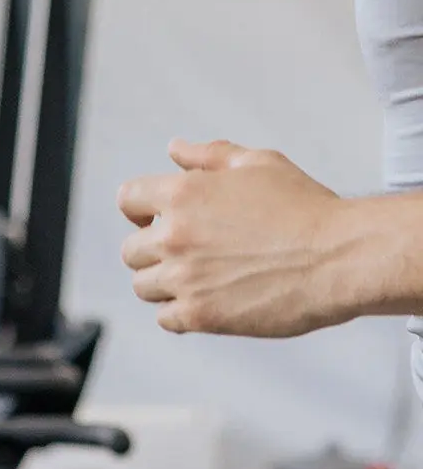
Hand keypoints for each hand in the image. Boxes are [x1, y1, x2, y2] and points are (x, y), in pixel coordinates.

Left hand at [117, 140, 349, 336]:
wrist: (341, 257)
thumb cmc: (306, 208)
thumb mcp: (258, 164)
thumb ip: (209, 155)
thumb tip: (175, 149)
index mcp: (181, 194)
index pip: (127, 199)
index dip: (139, 209)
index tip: (153, 218)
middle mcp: (174, 235)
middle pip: (131, 249)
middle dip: (152, 250)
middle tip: (185, 254)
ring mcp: (185, 277)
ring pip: (143, 286)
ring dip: (163, 284)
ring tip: (197, 280)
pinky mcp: (202, 315)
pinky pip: (166, 319)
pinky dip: (180, 314)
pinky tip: (205, 303)